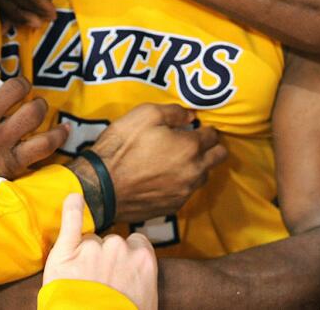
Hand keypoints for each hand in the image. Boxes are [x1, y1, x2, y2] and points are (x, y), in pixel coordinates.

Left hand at [43, 194, 157, 309]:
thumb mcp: (146, 303)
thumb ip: (144, 282)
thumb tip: (139, 282)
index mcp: (143, 260)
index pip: (136, 244)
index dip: (125, 258)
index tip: (120, 273)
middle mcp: (119, 248)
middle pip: (111, 243)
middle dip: (104, 260)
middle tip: (97, 287)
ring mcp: (92, 249)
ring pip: (88, 242)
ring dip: (84, 258)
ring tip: (81, 286)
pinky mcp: (66, 252)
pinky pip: (70, 221)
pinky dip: (71, 208)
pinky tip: (73, 198)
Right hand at [90, 104, 227, 223]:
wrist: (101, 187)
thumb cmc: (121, 147)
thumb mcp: (145, 115)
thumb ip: (173, 112)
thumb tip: (191, 115)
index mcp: (190, 147)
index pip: (213, 136)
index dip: (205, 128)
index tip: (196, 127)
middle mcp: (193, 171)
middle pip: (219, 157)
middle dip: (211, 147)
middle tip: (195, 142)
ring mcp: (184, 192)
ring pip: (203, 176)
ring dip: (197, 166)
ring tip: (177, 159)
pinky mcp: (172, 206)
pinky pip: (186, 192)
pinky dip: (181, 183)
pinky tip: (164, 177)